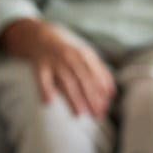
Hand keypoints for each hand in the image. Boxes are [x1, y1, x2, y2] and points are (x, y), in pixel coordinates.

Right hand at [0, 18, 115, 117]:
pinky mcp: (40, 67)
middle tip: (97, 114)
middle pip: (82, 79)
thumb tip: (112, 94)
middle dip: (91, 98)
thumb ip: (100, 72)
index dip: (101, 90)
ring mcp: (54, 62)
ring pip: (65, 82)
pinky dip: (45, 90)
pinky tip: (49, 102)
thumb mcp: (86, 56)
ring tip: (80, 114)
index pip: (95, 74)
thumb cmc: (69, 52)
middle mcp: (69, 57)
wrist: (42, 37)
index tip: (106, 106)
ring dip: (73, 98)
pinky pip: (42, 79)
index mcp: (83, 55)